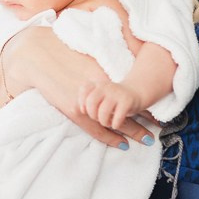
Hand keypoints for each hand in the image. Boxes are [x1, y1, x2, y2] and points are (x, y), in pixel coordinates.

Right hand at [1, 27, 152, 149]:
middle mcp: (101, 90)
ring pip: (117, 121)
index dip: (144, 103)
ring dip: (134, 131)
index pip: (129, 94)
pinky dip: (111, 137)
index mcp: (104, 77)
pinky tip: (123, 144)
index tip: (157, 111)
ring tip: (148, 139)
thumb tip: (110, 79)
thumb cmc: (59, 54)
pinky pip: (97, 129)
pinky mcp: (75, 111)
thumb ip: (100, 70)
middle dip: (145, 119)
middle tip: (160, 128)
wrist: (38, 56)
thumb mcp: (85, 58)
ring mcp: (89, 103)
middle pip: (129, 108)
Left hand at [78, 80, 144, 130]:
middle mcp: (106, 86)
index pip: (84, 90)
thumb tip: (81, 110)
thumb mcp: (100, 95)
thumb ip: (88, 100)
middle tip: (98, 118)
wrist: (137, 92)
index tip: (85, 111)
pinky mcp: (127, 101)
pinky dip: (115, 124)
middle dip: (93, 115)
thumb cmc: (113, 98)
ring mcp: (117, 93)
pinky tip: (116, 123)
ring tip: (108, 122)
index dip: (82, 103)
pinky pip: (116, 118)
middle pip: (91, 103)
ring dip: (104, 122)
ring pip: (103, 113)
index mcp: (97, 84)